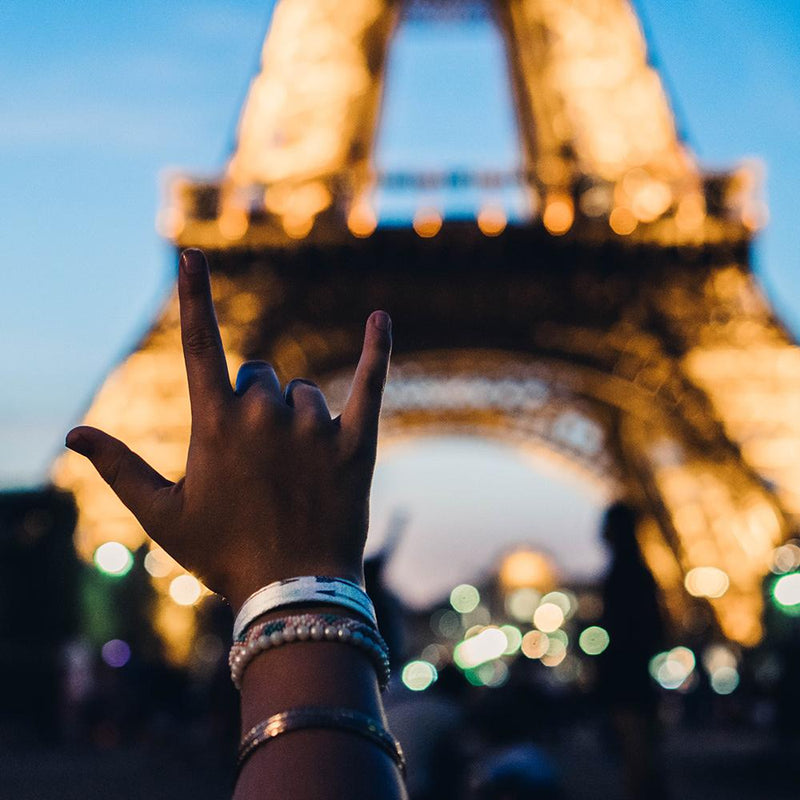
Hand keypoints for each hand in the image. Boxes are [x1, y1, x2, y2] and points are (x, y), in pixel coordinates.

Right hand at [66, 249, 391, 612]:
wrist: (293, 592)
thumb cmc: (223, 555)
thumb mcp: (163, 515)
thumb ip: (119, 468)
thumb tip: (74, 434)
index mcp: (215, 424)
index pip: (199, 344)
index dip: (193, 295)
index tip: (190, 254)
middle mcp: (264, 414)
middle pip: (259, 375)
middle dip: (254, 404)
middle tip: (257, 460)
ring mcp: (313, 427)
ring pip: (304, 394)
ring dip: (297, 420)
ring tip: (294, 473)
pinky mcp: (356, 442)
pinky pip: (370, 383)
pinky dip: (377, 350)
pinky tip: (381, 318)